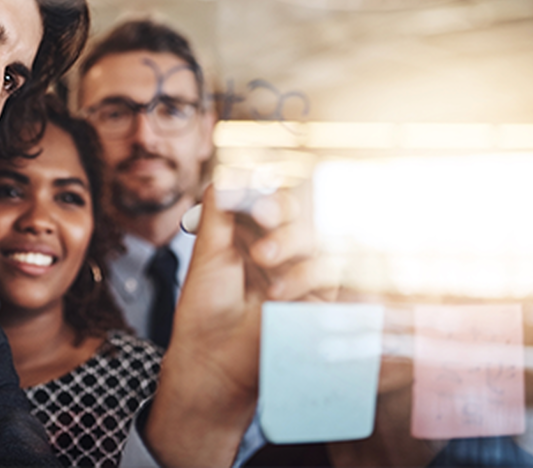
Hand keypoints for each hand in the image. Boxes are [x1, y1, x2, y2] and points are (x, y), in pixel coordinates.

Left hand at [144, 184, 338, 466]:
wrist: (212, 360)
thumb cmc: (206, 310)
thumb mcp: (208, 253)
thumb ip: (220, 213)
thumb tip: (229, 172)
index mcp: (253, 232)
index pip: (272, 198)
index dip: (267, 191)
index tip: (253, 193)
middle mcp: (281, 248)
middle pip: (301, 210)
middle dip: (283, 207)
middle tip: (263, 213)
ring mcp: (302, 272)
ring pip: (318, 236)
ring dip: (292, 240)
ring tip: (262, 259)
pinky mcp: (318, 299)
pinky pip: (326, 272)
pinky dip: (301, 276)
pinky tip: (277, 293)